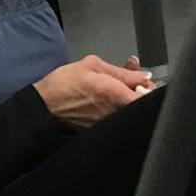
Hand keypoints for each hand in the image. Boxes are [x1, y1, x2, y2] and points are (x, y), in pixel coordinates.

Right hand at [34, 55, 155, 129]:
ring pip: (130, 110)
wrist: (44, 107)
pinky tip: (110, 97)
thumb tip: (144, 74)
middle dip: (141, 90)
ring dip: (129, 97)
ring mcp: (111, 123)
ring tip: (117, 86)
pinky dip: (119, 106)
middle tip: (132, 79)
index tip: (144, 80)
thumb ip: (122, 71)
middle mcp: (116, 112)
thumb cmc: (65, 84)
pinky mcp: (105, 129)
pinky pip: (119, 116)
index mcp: (115, 94)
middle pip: (141, 105)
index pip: (148, 96)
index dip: (151, 88)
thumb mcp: (92, 66)